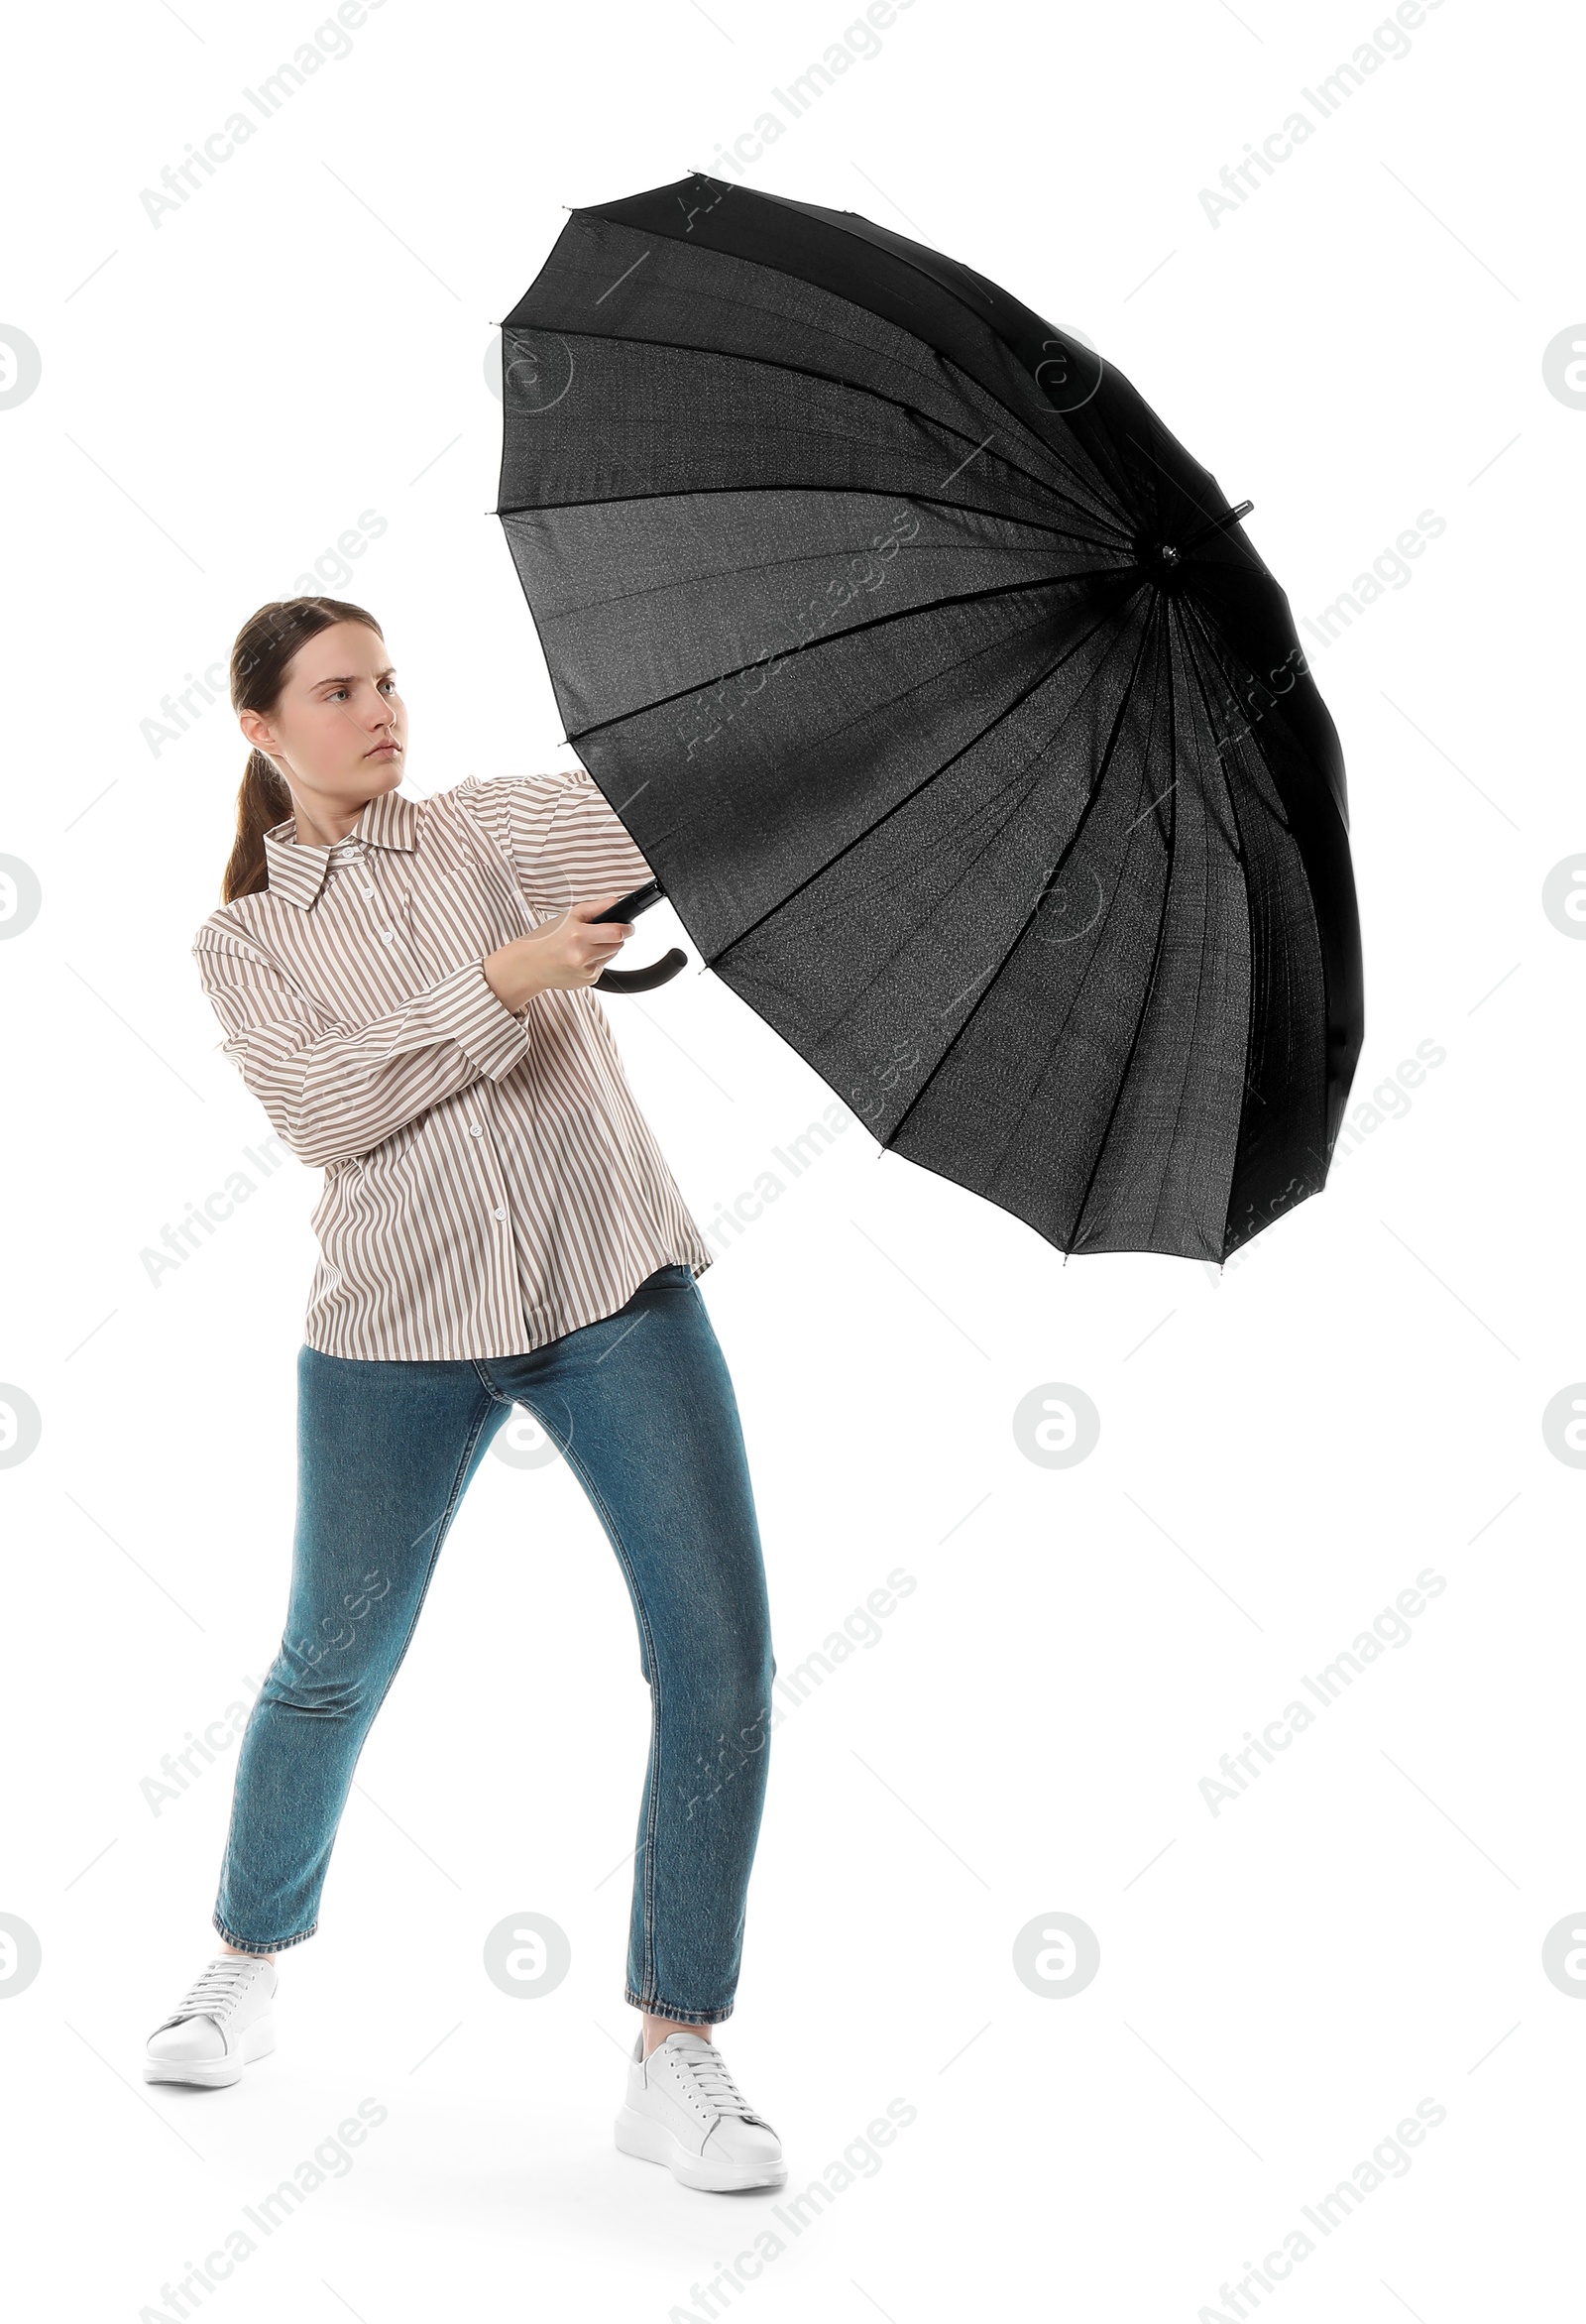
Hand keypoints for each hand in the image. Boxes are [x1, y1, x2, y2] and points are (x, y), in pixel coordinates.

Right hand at [481, 896, 632, 1012]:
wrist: (530, 965)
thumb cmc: (547, 938)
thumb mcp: (569, 915)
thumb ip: (596, 907)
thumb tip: (618, 902)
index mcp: (578, 936)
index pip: (616, 933)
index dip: (626, 928)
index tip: (629, 926)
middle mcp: (582, 955)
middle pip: (618, 944)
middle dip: (615, 937)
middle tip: (602, 933)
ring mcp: (586, 971)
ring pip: (612, 955)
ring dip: (605, 948)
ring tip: (585, 945)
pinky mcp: (588, 981)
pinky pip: (603, 967)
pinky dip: (596, 960)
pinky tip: (580, 958)